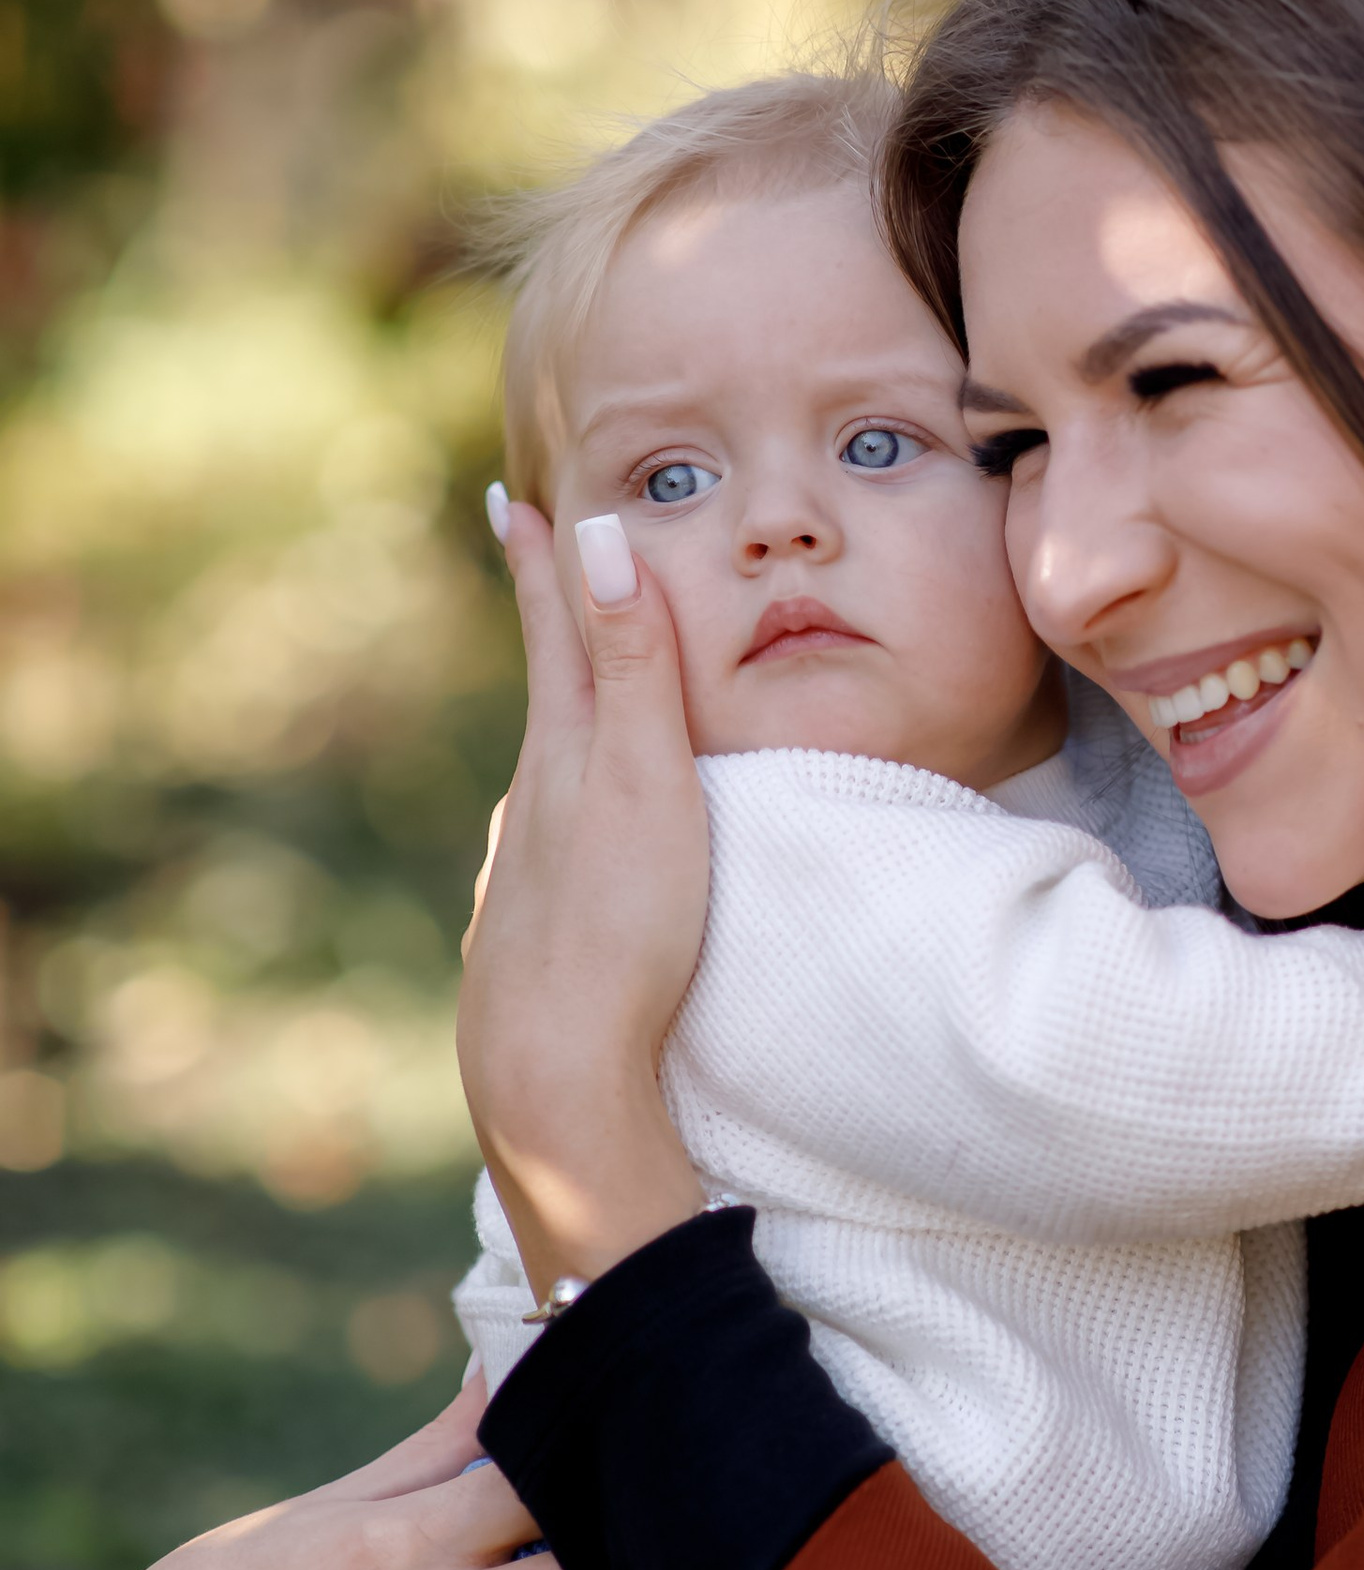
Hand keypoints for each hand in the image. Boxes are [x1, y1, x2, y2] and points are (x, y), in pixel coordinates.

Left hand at [459, 496, 709, 1300]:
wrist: (552, 1069)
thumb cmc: (619, 923)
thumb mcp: (647, 781)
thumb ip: (635, 665)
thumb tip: (603, 536)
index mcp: (564, 757)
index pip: (556, 637)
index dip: (544, 568)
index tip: (510, 500)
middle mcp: (532, 804)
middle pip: (547, 698)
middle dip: (551, 630)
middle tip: (536, 567)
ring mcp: (526, 870)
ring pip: (546, 775)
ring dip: (562, 725)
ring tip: (573, 699)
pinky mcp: (536, 930)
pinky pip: (554, 840)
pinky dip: (566, 808)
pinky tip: (566, 841)